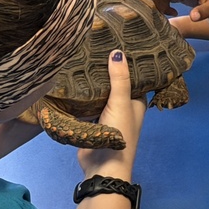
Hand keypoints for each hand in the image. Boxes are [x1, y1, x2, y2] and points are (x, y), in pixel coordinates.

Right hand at [78, 50, 145, 179]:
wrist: (102, 166)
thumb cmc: (120, 133)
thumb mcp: (122, 103)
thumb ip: (120, 79)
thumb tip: (117, 52)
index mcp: (136, 102)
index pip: (135, 76)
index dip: (129, 62)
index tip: (119, 41)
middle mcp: (123, 106)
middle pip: (115, 83)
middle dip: (107, 69)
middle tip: (95, 44)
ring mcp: (106, 113)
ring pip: (100, 92)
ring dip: (92, 81)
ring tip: (82, 55)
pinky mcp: (91, 120)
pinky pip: (86, 103)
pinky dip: (81, 94)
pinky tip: (71, 77)